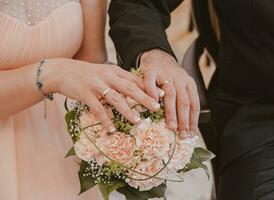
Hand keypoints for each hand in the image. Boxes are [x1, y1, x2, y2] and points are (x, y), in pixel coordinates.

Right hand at [43, 58, 159, 132]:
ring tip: (137, 121)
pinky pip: (97, 108)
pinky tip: (111, 129)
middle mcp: (108, 77)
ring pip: (115, 99)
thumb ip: (119, 79)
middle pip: (129, 88)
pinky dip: (105, 119)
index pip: (135, 79)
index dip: (149, 87)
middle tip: (156, 108)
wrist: (63, 71)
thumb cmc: (88, 74)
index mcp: (115, 71)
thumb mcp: (105, 72)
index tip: (163, 94)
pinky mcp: (85, 94)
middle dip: (144, 98)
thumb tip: (137, 89)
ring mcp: (96, 85)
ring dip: (127, 111)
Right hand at [139, 49, 199, 137]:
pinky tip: (153, 105)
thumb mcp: (181, 85)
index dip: (193, 120)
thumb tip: (187, 126)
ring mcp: (165, 75)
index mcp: (188, 83)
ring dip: (171, 112)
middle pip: (184, 101)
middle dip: (184, 120)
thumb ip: (184, 100)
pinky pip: (151, 83)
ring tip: (171, 126)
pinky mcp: (151, 71)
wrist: (157, 56)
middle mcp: (179, 79)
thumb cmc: (169, 77)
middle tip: (182, 134)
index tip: (190, 133)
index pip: (194, 104)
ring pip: (170, 95)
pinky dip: (152, 94)